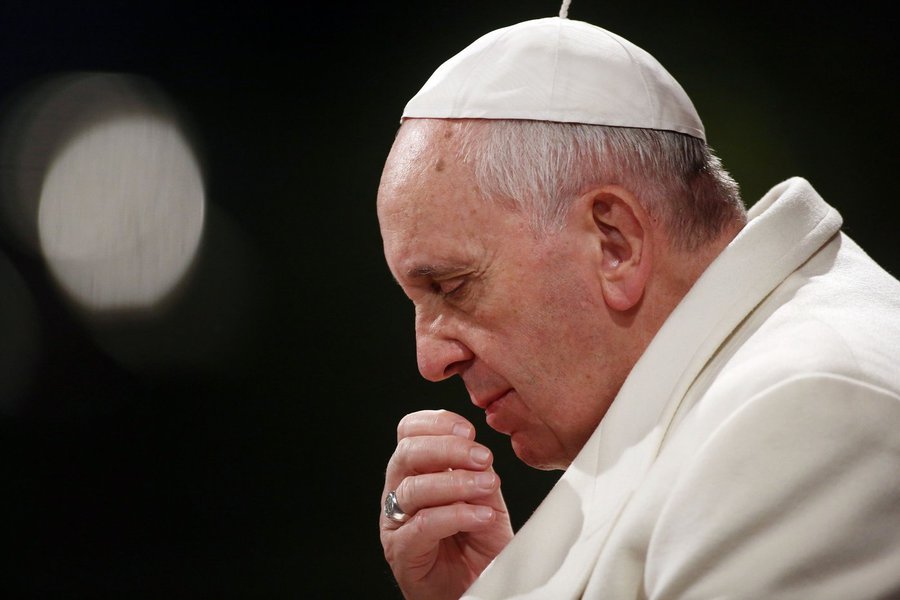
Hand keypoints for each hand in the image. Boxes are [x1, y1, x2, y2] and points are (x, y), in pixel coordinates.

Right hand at [380, 410, 512, 599]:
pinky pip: (421, 525)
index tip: (469, 430)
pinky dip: (455, 515)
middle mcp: (400, 491)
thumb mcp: (485, 498)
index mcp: (416, 470)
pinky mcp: (401, 551)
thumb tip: (479, 454)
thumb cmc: (478, 547)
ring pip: (413, 487)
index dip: (437, 423)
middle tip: (482, 457)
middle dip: (448, 448)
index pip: (410, 431)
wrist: (478, 589)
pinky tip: (480, 516)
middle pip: (407, 452)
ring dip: (456, 482)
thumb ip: (478, 473)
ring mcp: (397, 521)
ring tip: (487, 487)